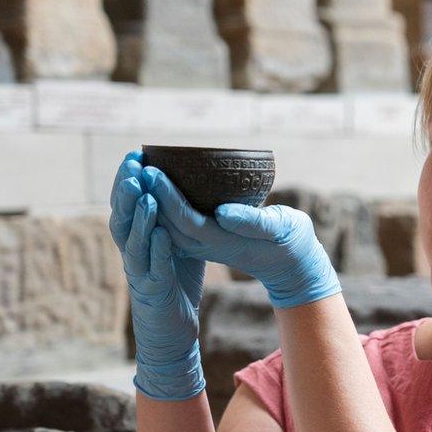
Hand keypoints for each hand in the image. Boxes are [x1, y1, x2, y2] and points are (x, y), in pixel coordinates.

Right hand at [109, 151, 205, 400]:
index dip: (127, 180)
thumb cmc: (174, 283)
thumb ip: (174, 217)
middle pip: (122, 217)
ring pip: (133, 241)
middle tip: (133, 165)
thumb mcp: (174, 244)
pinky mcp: (154, 292)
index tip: (136, 154)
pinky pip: (153, 268)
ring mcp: (140, 273)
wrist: (170, 333)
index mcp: (135, 239)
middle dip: (126, 190)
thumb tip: (190, 183)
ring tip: (144, 192)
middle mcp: (132, 253)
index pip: (126, 204)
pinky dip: (157, 250)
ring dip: (139, 216)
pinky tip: (162, 234)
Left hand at [142, 166, 340, 307]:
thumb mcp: (280, 229)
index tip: (152, 171)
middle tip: (137, 165)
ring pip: (169, 227)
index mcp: (224, 242)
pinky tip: (157, 189)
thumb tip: (222, 212)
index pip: (185, 220)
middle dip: (150, 196)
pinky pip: (177, 226)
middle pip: (169, 224)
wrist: (294, 266)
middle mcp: (209, 246)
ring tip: (140, 174)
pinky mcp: (208, 241)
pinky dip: (163, 208)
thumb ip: (253, 222)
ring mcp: (207, 246)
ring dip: (152, 202)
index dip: (166, 196)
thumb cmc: (292, 242)